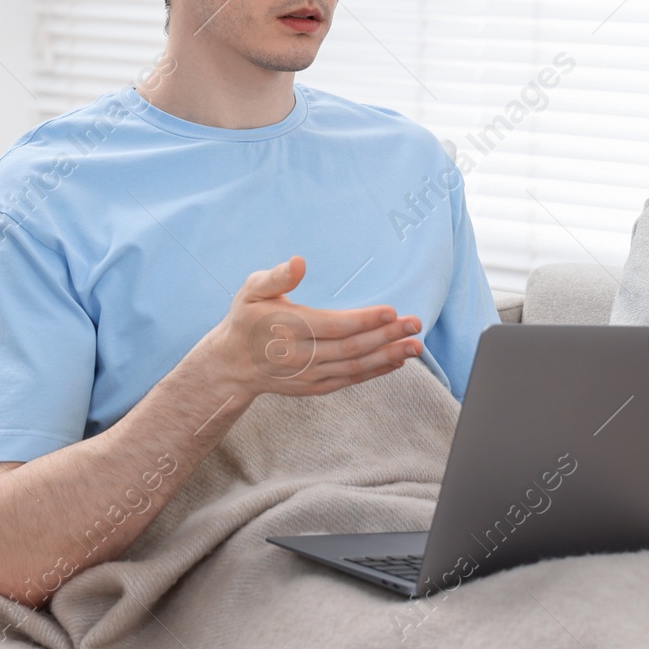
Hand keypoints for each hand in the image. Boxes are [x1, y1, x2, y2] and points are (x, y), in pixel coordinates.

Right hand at [203, 255, 423, 399]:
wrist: (232, 364)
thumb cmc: (246, 319)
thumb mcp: (252, 291)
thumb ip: (277, 277)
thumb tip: (300, 262)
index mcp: (287, 328)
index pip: (333, 326)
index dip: (364, 320)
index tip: (391, 311)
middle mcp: (300, 356)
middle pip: (351, 348)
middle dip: (387, 336)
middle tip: (416, 324)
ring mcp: (309, 375)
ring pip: (354, 366)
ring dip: (388, 356)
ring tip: (416, 346)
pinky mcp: (315, 387)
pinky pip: (350, 379)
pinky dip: (375, 372)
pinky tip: (396, 361)